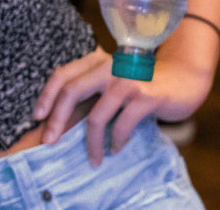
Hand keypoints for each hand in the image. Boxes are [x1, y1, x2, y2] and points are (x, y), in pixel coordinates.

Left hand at [32, 48, 212, 165]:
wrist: (182, 79)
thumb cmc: (140, 85)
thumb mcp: (111, 81)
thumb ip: (90, 91)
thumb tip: (59, 119)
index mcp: (95, 61)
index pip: (62, 75)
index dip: (46, 96)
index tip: (37, 118)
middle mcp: (107, 66)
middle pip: (71, 91)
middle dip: (57, 120)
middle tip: (50, 142)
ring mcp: (126, 79)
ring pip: (96, 115)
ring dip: (91, 142)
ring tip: (93, 159)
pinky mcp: (145, 96)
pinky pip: (121, 125)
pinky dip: (115, 141)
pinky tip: (115, 149)